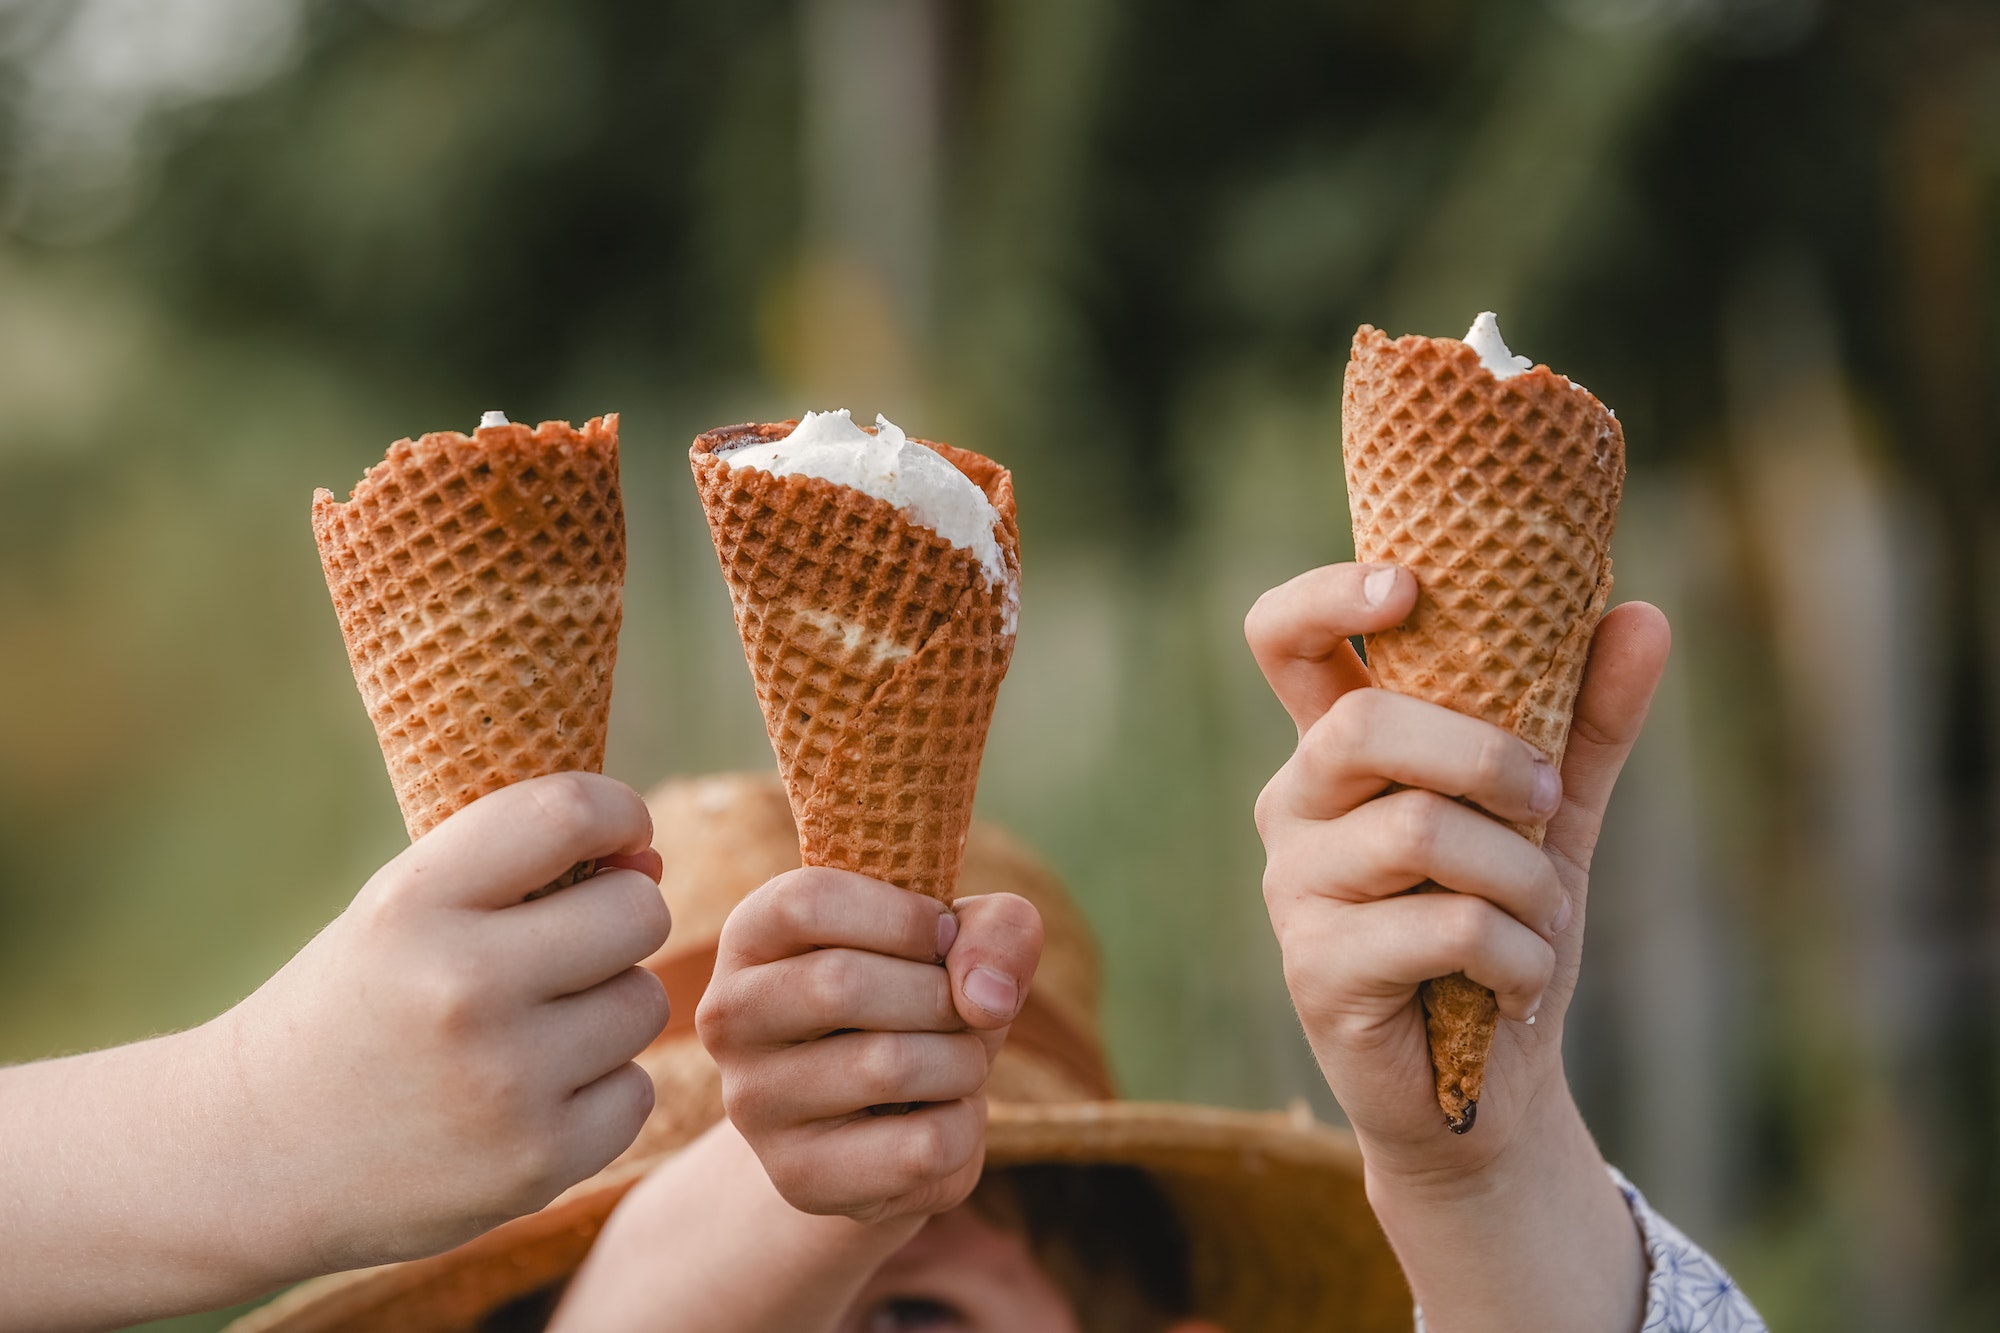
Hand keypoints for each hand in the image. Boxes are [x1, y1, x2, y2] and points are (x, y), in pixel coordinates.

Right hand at [0, 772, 671, 1331]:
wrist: (248, 1158)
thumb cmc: (356, 1007)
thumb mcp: (402, 911)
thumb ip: (521, 868)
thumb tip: (650, 858)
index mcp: (415, 903)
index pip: (570, 813)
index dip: (617, 813)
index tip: (616, 833)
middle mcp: (462, 987)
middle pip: (638, 911)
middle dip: (617, 920)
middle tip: (560, 951)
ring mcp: (503, 1082)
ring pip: (644, 1002)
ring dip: (605, 1010)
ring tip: (526, 1033)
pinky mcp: (535, 1164)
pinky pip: (636, 1091)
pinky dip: (599, 1094)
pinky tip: (529, 1099)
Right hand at [697, 870, 1042, 1223]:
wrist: (889, 1121)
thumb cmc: (920, 1004)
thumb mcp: (964, 944)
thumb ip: (997, 930)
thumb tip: (987, 997)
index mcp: (754, 935)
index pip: (806, 902)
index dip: (901, 916)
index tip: (944, 936)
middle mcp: (730, 1017)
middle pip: (842, 983)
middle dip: (940, 994)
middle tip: (960, 1010)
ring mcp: (753, 1105)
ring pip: (888, 1065)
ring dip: (962, 1060)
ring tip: (953, 1064)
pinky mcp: (799, 1179)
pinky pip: (921, 1147)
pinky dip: (966, 1127)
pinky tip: (940, 1119)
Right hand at [1246, 562, 1667, 1331]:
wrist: (1484, 1091)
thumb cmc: (1499, 931)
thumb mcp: (1552, 818)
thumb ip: (1584, 721)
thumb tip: (1642, 613)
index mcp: (1337, 748)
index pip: (1282, 639)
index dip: (1327, 596)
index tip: (1410, 585)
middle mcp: (1294, 804)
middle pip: (1363, 727)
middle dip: (1485, 756)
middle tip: (1546, 804)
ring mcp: (1293, 888)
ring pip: (1419, 832)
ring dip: (1521, 877)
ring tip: (1544, 919)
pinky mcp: (1316, 970)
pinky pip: (1443, 927)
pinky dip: (1517, 954)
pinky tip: (1519, 983)